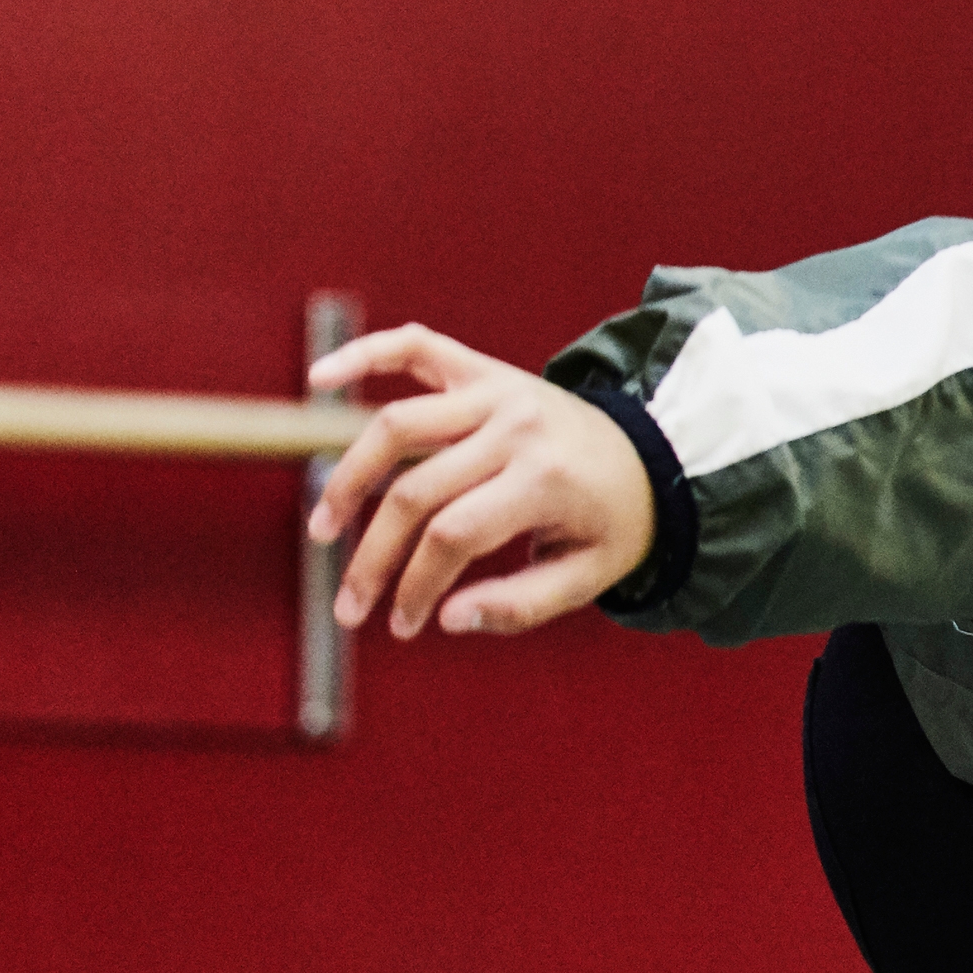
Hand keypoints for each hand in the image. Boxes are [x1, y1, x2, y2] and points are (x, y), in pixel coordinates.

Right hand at [306, 325, 658, 640]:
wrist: (653, 457)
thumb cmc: (611, 524)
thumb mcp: (587, 578)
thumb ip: (520, 607)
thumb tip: (446, 619)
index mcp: (546, 480)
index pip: (452, 535)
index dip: (416, 586)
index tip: (403, 625)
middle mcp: (516, 427)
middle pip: (415, 493)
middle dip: (373, 559)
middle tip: (351, 608)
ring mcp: (498, 390)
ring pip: (395, 426)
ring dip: (347, 478)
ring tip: (324, 530)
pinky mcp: (483, 370)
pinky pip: (416, 347)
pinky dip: (365, 354)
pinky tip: (319, 377)